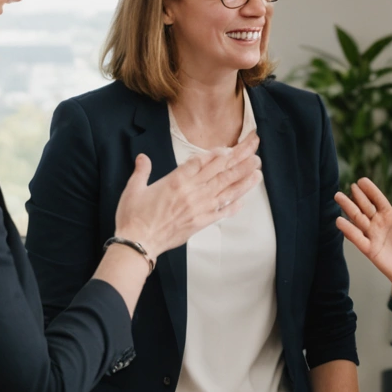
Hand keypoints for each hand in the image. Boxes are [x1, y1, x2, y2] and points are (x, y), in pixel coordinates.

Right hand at [113, 133, 261, 255]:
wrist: (138, 243)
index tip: (230, 148)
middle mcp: (191, 192)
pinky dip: (233, 206)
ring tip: (257, 171)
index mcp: (175, 181)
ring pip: (225, 190)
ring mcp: (198, 208)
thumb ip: (141, 171)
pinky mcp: (200, 223)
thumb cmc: (133, 216)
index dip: (217, 154)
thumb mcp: (133, 189)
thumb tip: (142, 157)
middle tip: (254, 151)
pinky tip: (244, 200)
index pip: (201, 162)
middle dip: (238, 160)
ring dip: (243, 179)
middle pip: (219, 172)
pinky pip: (221, 213)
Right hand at [334, 179, 391, 288]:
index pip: (377, 199)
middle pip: (365, 206)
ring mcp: (372, 235)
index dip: (370, 190)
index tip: (361, 180)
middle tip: (350, 185)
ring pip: (357, 218)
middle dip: (357, 196)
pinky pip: (356, 238)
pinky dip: (348, 229)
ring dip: (348, 207)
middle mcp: (378, 223)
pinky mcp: (369, 249)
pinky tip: (339, 220)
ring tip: (338, 196)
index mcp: (390, 215)